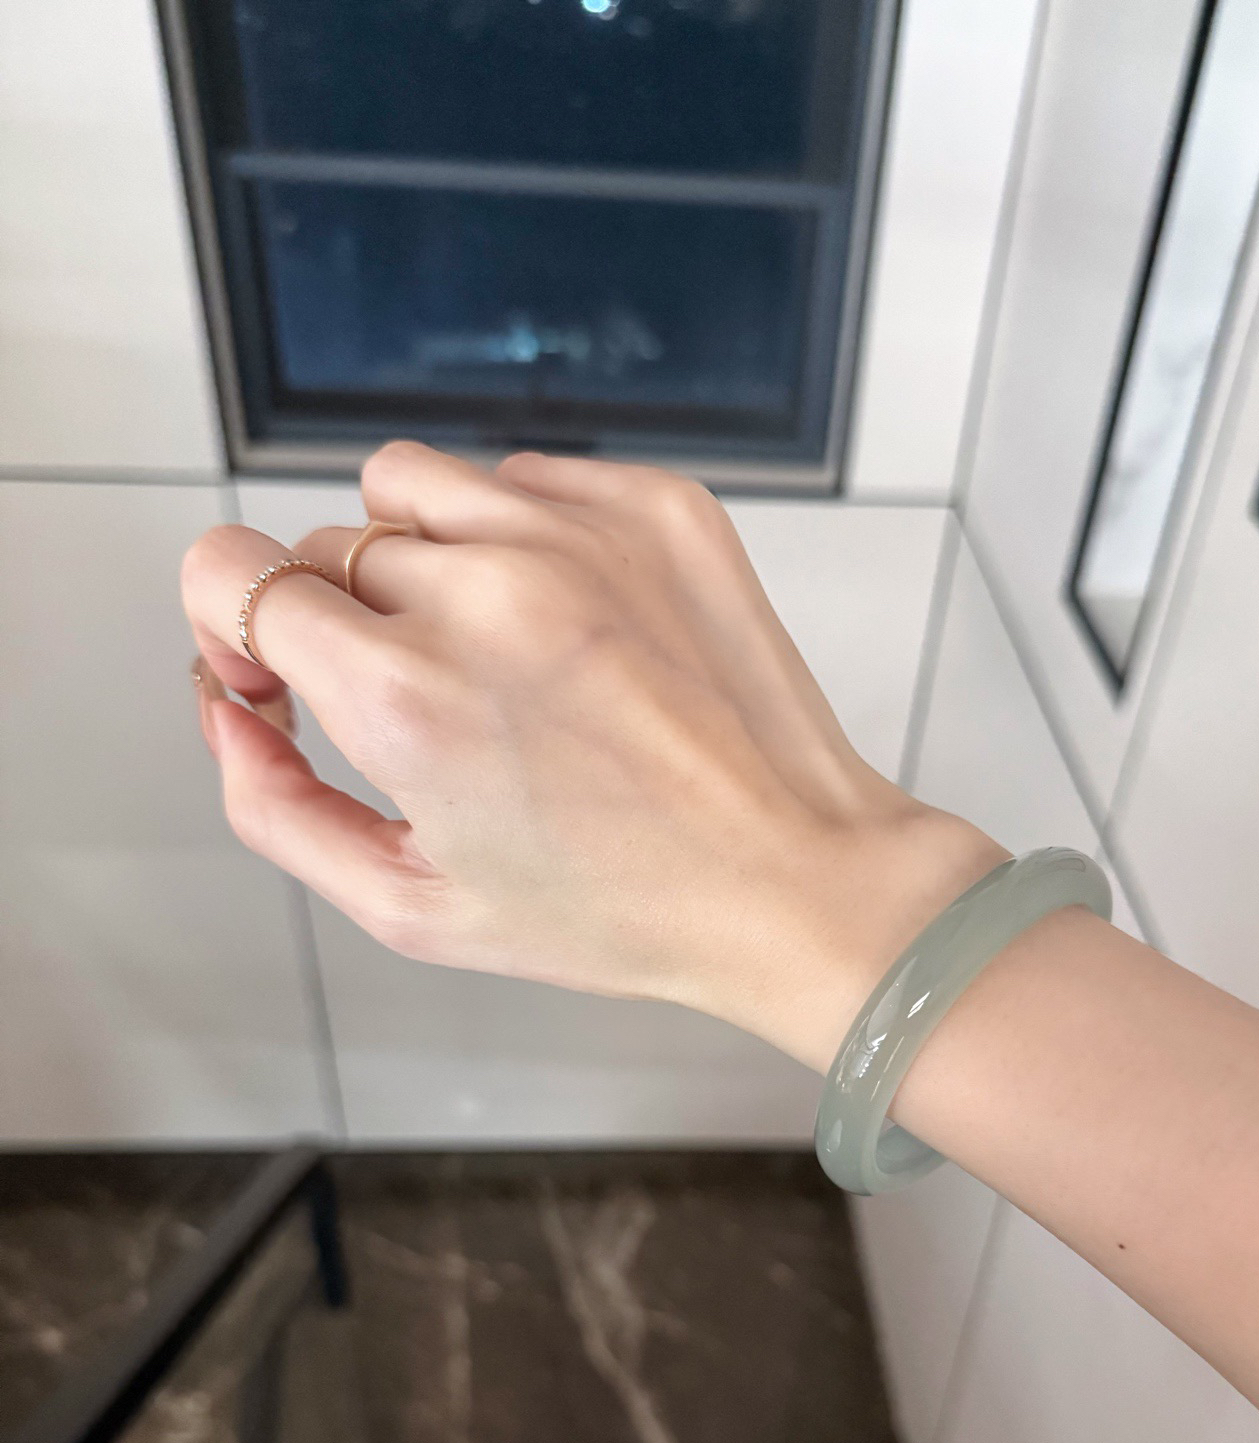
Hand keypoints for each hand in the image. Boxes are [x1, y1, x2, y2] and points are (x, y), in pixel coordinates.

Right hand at [182, 443, 1003, 1070]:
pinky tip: (571, 628)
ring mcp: (578, 532)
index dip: (237, 628)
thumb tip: (227, 710)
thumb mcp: (411, 908)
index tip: (284, 678)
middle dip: (339, 618)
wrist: (792, 879)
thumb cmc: (617, 910)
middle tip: (417, 700)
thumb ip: (274, 806)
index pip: (231, 571)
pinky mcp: (656, 506)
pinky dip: (522, 537)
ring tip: (489, 651)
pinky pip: (525, 477)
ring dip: (420, 556)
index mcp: (406, 693)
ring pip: (413, 486)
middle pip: (326, 543)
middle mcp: (485, 588)